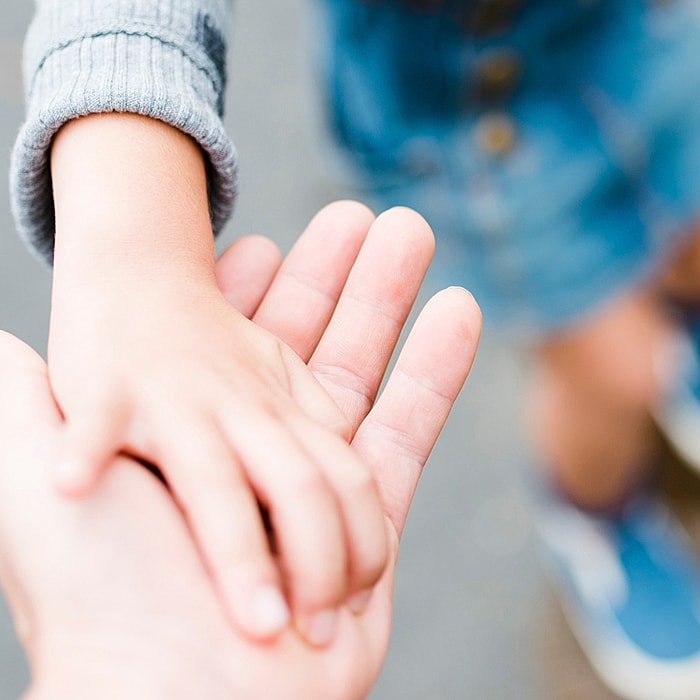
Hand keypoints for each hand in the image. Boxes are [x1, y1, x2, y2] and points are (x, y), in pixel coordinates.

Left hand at [46, 115, 397, 642]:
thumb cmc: (96, 591)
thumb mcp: (34, 487)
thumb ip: (30, 411)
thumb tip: (0, 340)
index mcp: (184, 442)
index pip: (219, 349)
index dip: (244, 291)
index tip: (262, 241)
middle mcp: (249, 461)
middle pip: (302, 349)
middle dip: (335, 278)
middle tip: (365, 212)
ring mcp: (311, 493)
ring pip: (360, 377)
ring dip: (389, 303)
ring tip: (415, 234)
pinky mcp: (367, 526)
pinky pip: (407, 433)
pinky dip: (436, 370)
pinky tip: (460, 309)